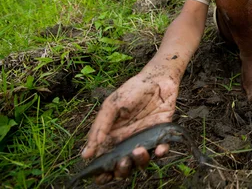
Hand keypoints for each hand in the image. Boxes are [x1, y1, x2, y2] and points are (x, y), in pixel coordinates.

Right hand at [81, 68, 178, 183]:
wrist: (158, 78)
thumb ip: (100, 127)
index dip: (102, 171)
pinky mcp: (161, 135)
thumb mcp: (112, 105)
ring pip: (140, 161)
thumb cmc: (132, 89)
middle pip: (122, 166)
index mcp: (112, 136)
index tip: (102, 175)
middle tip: (121, 163)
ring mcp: (144, 139)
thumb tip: (86, 154)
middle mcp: (127, 141)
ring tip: (138, 151)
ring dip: (139, 161)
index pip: (104, 160)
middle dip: (120, 170)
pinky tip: (159, 149)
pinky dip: (160, 152)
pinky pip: (161, 149)